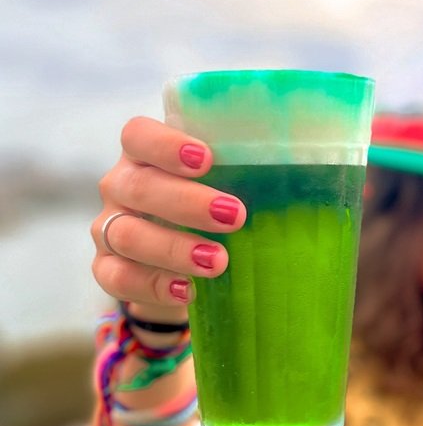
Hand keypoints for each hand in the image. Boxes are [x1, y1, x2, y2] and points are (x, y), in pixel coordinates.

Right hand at [90, 117, 245, 317]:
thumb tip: (312, 177)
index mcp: (146, 155)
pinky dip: (154, 285)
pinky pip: (118, 277)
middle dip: (188, 203)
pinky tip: (187, 289)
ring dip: (175, 248)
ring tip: (218, 261)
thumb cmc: (213, 213)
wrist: (183, 266)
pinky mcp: (108, 268)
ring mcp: (109, 228)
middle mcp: (121, 186)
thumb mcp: (231, 188)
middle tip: (235, 216)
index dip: (167, 144)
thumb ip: (250, 175)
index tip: (207, 159)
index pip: (138, 135)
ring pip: (127, 233)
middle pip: (138, 187)